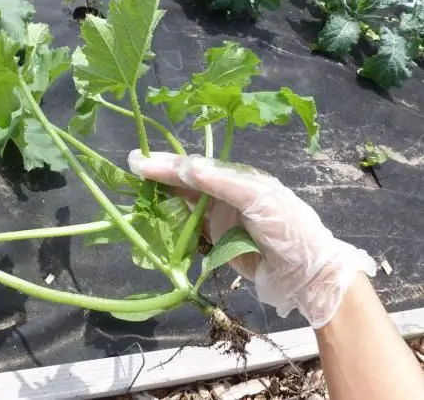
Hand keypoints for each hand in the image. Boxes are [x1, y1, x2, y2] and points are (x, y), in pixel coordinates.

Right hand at [128, 150, 376, 328]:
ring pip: (185, 200)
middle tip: (131, 166)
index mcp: (238, 179)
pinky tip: (155, 212)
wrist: (305, 274)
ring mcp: (221, 216)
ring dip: (162, 193)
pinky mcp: (217, 238)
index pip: (196, 168)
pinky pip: (189, 224)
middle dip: (160, 173)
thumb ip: (224, 183)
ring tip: (136, 186)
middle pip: (187, 180)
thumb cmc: (288, 230)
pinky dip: (171, 217)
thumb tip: (189, 167)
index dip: (168, 164)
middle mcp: (226, 194)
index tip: (141, 162)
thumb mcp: (260, 200)